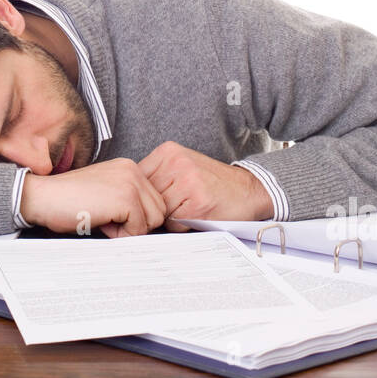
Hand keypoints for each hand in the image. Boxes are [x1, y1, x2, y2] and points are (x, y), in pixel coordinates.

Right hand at [19, 158, 167, 237]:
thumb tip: (146, 224)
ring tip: (104, 220)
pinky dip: (121, 235)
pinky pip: (138, 229)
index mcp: (129, 167)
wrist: (43, 197)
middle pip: (158, 211)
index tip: (111, 215)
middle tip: (107, 220)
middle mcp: (133, 170)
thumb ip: (127, 199)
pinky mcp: (125, 198)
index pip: (154, 200)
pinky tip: (101, 223)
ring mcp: (131, 183)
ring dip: (130, 229)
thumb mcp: (104, 192)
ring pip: (153, 220)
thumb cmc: (68, 199)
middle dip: (136, 223)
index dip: (135, 216)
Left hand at [138, 141, 272, 230]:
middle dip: (157, 208)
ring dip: (171, 218)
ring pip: (159, 212)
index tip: (156, 200)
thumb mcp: (182, 166)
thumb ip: (157, 175)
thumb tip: (127, 195)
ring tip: (189, 208)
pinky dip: (183, 225)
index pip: (137, 180)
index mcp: (168, 151)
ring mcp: (188, 181)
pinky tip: (197, 214)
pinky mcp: (198, 203)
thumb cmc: (212, 183)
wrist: (249, 190)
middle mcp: (176, 162)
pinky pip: (174, 223)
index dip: (144, 196)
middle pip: (147, 197)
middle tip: (178, 206)